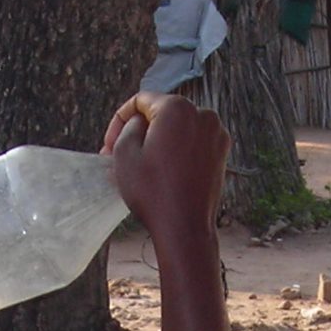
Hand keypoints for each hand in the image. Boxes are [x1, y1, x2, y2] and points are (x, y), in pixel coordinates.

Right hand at [102, 94, 228, 242]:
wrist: (184, 228)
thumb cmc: (152, 192)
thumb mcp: (124, 153)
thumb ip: (129, 125)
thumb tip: (139, 121)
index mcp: (177, 107)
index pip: (140, 102)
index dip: (119, 121)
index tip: (109, 146)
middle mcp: (202, 114)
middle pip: (160, 114)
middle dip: (139, 132)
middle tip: (119, 157)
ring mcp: (216, 133)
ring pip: (177, 129)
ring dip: (157, 142)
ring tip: (141, 166)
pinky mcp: (222, 152)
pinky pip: (192, 143)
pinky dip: (176, 151)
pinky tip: (162, 171)